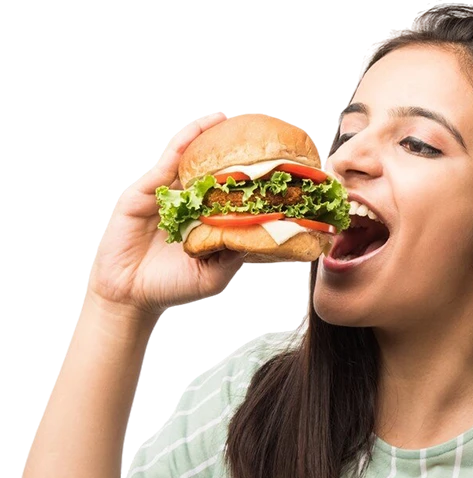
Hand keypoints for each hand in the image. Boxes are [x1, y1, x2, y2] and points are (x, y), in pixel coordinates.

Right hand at [88, 111, 245, 317]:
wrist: (131, 293)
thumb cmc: (172, 285)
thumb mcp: (214, 274)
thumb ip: (234, 253)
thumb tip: (262, 233)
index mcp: (206, 221)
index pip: (229, 194)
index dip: (246, 178)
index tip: (270, 164)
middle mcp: (189, 204)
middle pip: (211, 170)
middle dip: (229, 150)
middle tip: (253, 130)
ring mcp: (167, 196)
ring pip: (188, 161)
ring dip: (205, 137)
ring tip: (226, 118)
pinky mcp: (145, 192)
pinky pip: (165, 164)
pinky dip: (181, 144)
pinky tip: (197, 129)